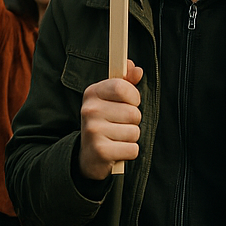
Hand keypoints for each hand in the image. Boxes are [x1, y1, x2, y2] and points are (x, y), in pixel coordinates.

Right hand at [78, 60, 142, 180]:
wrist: (88, 155)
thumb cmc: (104, 122)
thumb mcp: (111, 99)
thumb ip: (126, 81)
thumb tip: (137, 70)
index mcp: (92, 92)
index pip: (121, 87)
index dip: (133, 96)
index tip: (131, 102)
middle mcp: (90, 110)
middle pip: (132, 113)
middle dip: (133, 121)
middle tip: (120, 124)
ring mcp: (93, 131)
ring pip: (134, 132)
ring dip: (131, 137)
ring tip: (118, 137)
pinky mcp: (100, 151)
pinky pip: (132, 149)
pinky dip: (130, 151)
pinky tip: (117, 149)